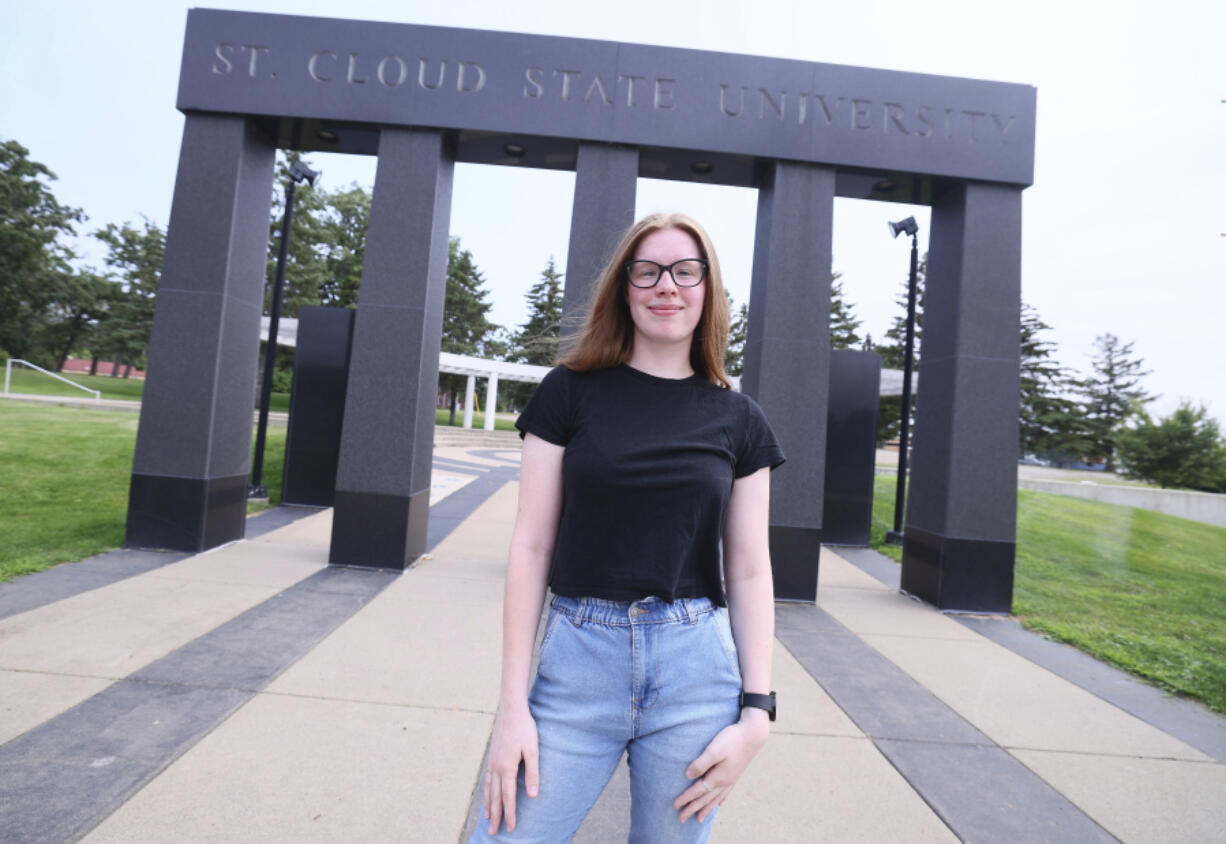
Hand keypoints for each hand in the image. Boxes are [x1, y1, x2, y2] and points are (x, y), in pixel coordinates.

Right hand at [483, 703, 539, 834]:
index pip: (508, 797)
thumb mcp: (533, 750)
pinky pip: (487, 779)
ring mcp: (492, 762)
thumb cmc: (525, 728)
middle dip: (496, 816)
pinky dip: (487, 790)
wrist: (510, 709)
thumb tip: (533, 795)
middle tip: (494, 833)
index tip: (512, 828)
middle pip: (495, 797)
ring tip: (488, 818)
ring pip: (489, 789)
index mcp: (507, 768)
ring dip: (489, 805)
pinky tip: (487, 793)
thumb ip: (533, 773)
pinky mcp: (492, 755)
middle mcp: (497, 767)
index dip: (510, 813)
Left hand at [673, 711, 768, 822]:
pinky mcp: (736, 774)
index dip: (686, 798)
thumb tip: (688, 776)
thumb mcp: (714, 749)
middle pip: (705, 799)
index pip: (698, 791)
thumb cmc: (732, 739)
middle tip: (681, 819)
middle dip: (693, 809)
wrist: (753, 735)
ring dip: (706, 809)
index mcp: (718, 777)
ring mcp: (731, 779)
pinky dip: (720, 800)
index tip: (675, 805)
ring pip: (716, 799)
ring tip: (699, 819)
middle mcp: (725, 782)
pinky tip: (718, 804)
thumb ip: (701, 763)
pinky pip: (726, 793)